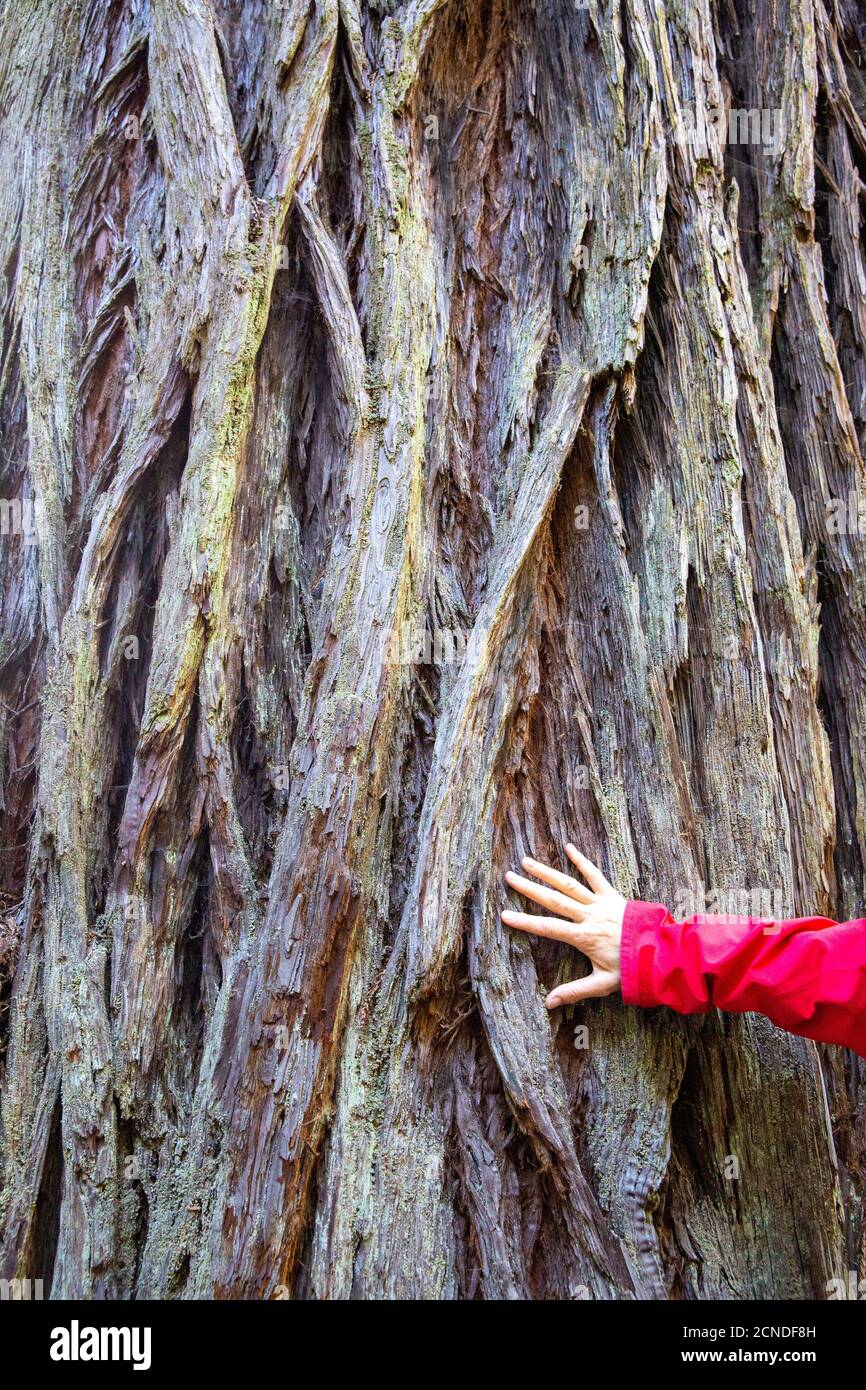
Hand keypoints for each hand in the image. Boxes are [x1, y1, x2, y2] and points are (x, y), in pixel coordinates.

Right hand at [501, 844, 625, 1007]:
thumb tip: (549, 1003)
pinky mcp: (612, 895)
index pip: (548, 928)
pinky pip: (596, 875)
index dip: (526, 922)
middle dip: (530, 889)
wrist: (660, 951)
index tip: (506, 915)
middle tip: (509, 878)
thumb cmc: (631, 968)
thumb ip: (575, 991)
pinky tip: (569, 847)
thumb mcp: (603, 984)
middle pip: (554, 900)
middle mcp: (589, 916)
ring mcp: (601, 903)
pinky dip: (582, 861)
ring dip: (547, 872)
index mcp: (584, 937)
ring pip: (569, 884)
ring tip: (527, 861)